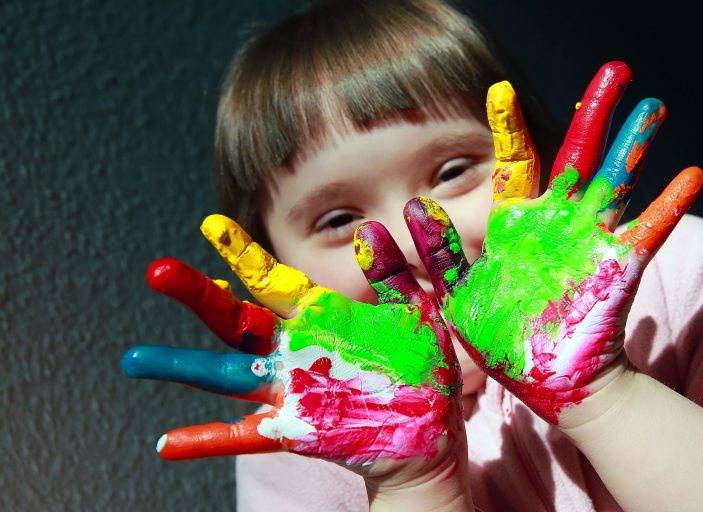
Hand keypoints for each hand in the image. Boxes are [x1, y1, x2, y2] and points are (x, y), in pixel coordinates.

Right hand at [122, 216, 462, 483]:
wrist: (428, 431)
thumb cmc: (423, 368)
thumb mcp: (416, 313)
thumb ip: (395, 274)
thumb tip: (367, 231)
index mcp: (320, 317)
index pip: (273, 280)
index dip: (241, 254)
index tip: (210, 225)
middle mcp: (295, 349)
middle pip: (236, 319)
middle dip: (198, 295)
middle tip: (157, 271)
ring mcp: (290, 389)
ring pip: (227, 374)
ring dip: (182, 365)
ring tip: (135, 358)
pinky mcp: (296, 429)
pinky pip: (246, 436)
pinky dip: (208, 439)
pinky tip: (167, 444)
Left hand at [404, 62, 702, 425]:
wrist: (547, 381)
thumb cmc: (499, 340)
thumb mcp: (452, 299)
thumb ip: (428, 259)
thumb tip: (404, 211)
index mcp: (518, 225)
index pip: (515, 164)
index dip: (509, 127)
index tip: (500, 88)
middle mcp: (559, 223)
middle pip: (579, 156)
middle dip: (595, 113)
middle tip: (616, 68)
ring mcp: (592, 242)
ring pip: (617, 182)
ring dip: (634, 145)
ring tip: (652, 106)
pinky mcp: (617, 270)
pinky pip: (647, 234)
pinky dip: (668, 207)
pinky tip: (691, 175)